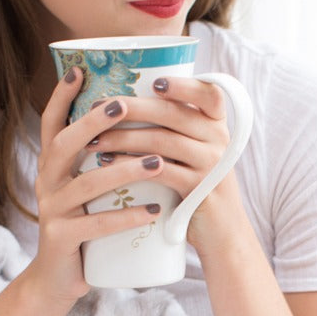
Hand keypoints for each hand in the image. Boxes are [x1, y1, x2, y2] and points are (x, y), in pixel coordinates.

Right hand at [27, 68, 166, 302]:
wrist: (58, 280)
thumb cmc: (83, 228)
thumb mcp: (88, 191)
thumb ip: (103, 162)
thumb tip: (141, 127)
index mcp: (52, 167)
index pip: (52, 124)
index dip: (61, 97)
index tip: (80, 70)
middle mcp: (46, 183)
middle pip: (65, 144)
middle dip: (93, 122)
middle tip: (124, 105)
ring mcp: (51, 211)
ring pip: (86, 184)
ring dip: (123, 171)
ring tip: (157, 163)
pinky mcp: (61, 239)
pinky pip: (95, 225)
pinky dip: (125, 217)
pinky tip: (152, 212)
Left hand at [87, 74, 244, 252]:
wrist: (222, 233)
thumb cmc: (198, 187)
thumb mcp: (196, 153)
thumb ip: (174, 129)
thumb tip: (124, 103)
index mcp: (217, 124)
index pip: (208, 93)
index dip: (183, 84)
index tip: (154, 82)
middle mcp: (219, 139)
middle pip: (174, 113)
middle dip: (132, 108)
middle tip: (98, 108)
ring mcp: (212, 164)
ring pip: (162, 140)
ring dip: (123, 137)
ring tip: (94, 140)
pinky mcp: (200, 189)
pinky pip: (161, 171)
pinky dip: (131, 165)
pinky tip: (109, 163)